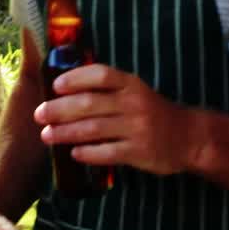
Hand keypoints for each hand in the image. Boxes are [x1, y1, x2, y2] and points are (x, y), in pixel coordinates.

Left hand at [35, 65, 190, 175]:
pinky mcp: (139, 152)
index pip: (101, 75)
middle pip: (90, 103)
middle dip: (60, 109)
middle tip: (39, 115)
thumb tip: (64, 89)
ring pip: (93, 129)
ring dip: (66, 132)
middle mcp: (134, 103)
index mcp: (132, 84)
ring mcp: (137, 128)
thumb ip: (108, 90)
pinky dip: (87, 153)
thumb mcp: (136, 92)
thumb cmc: (153, 112)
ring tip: (47, 135)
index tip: (55, 85)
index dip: (76, 78)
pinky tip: (73, 153)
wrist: (189, 137)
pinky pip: (107, 153)